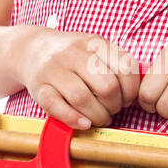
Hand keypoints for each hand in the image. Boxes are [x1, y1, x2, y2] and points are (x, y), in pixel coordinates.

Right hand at [7, 25, 141, 129]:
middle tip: (111, 110)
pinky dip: (73, 119)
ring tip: (98, 118)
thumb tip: (136, 95)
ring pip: (82, 98)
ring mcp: (54, 69)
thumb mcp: (96, 49)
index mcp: (95, 43)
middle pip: (106, 87)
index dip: (131, 91)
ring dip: (96, 116)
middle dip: (114, 106)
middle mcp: (74, 53)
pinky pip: (56, 107)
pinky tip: (83, 123)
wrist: (32, 48)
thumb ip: (116, 65)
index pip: (125, 69)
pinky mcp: (39, 87)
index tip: (126, 99)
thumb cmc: (73, 55)